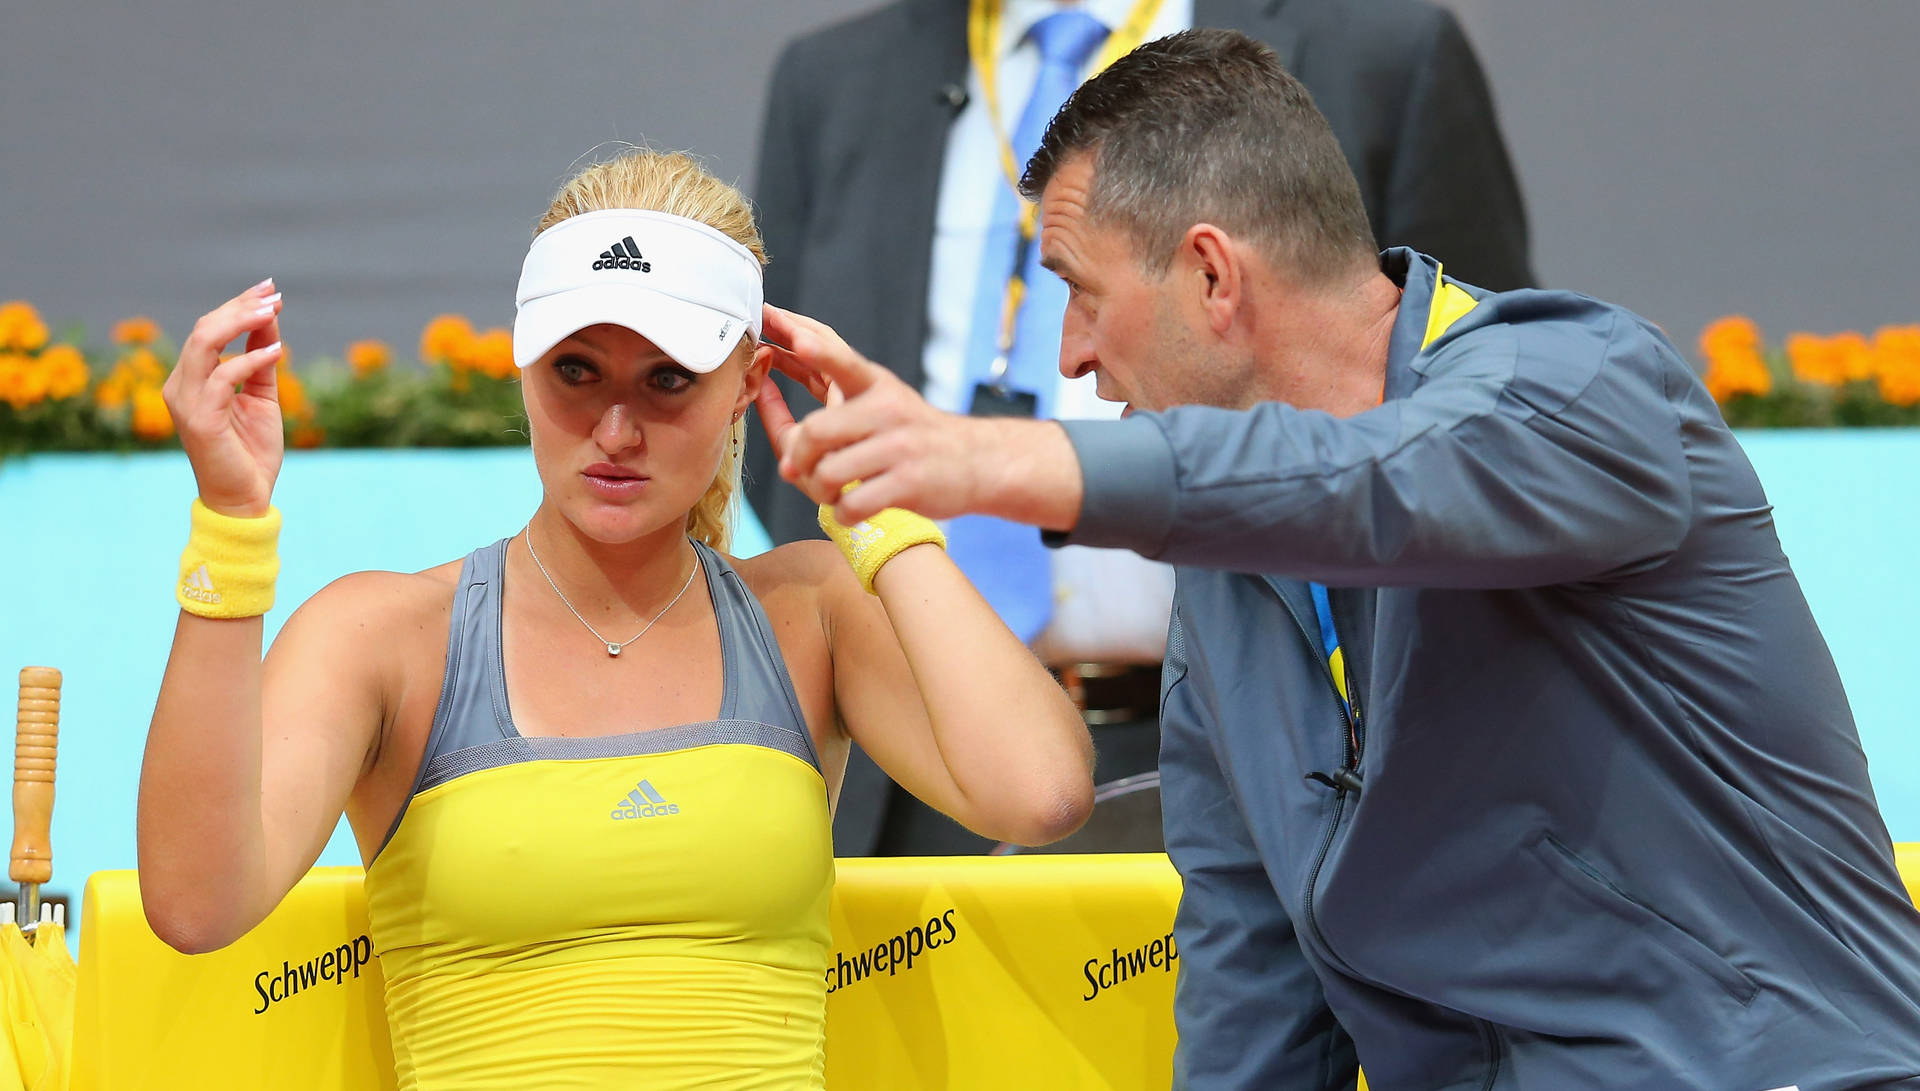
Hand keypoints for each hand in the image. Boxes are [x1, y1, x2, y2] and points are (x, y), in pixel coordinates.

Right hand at [161, 280, 285, 516]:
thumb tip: (270, 319)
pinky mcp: (199, 419)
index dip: (237, 306)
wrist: (246, 499)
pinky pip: (222, 378)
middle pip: (204, 329)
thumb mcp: (262, 397)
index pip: (209, 330)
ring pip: (204, 344)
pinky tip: (276, 352)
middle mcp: (181, 386)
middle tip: (273, 293)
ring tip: (272, 310)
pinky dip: (249, 360)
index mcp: (191, 379)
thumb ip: (262, 360)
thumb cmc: (251, 451)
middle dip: (240, 306)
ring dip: (240, 322)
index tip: (269, 290)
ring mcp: (186, 401)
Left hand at [753, 304, 1082, 529]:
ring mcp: (900, 447)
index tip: (796, 338)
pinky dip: (844, 513)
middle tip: (800, 469)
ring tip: (833, 492)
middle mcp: (889, 410)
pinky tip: (854, 508)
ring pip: (828, 474)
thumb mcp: (882, 402)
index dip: (818, 350)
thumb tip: (779, 438)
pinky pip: (852, 505)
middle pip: (815, 432)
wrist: (977, 461)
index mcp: (877, 385)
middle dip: (798, 457)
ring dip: (820, 492)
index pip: (843, 361)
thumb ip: (831, 406)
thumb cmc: (914, 435)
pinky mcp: (909, 483)